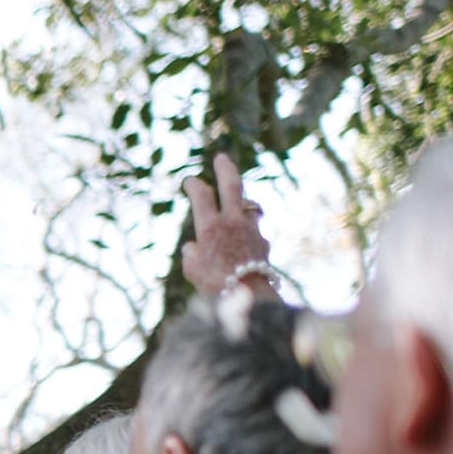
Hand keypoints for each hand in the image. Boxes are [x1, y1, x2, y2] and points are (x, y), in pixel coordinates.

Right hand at [179, 151, 277, 298]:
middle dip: (226, 168)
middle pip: (232, 185)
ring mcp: (252, 230)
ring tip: (237, 205)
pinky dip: (249, 234)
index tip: (189, 181)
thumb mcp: (191, 270)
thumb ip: (191, 254)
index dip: (193, 185)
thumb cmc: (214, 285)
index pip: (201, 195)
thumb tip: (193, 247)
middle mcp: (233, 222)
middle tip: (221, 158)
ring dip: (242, 204)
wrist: (248, 295)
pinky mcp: (264, 243)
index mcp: (211, 226)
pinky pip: (255, 231)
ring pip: (249, 207)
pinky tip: (245, 245)